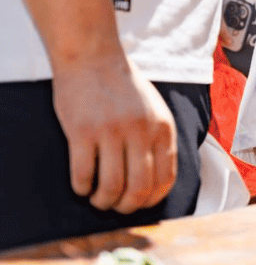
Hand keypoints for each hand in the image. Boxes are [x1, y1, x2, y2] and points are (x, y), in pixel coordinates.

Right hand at [51, 52, 176, 213]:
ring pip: (111, 186)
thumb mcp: (155, 109)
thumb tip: (157, 182)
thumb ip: (158, 140)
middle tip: (115, 206)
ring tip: (97, 197)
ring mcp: (111, 131)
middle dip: (127, 207)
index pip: (166, 178)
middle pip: (139, 188)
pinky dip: (81, 187)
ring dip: (103, 200)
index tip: (139, 203)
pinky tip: (81, 184)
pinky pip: (83, 174)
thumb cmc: (124, 87)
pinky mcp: (82, 132)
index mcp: (163, 128)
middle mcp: (141, 131)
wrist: (94, 57)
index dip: (151, 200)